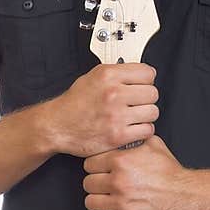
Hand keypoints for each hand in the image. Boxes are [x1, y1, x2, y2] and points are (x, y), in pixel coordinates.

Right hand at [43, 62, 158, 157]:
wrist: (57, 126)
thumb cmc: (74, 104)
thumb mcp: (92, 77)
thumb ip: (116, 73)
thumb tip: (139, 73)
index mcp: (108, 76)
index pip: (148, 73)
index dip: (146, 80)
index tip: (142, 85)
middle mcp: (113, 94)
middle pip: (153, 93)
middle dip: (146, 98)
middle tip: (137, 103)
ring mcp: (117, 116)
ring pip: (153, 112)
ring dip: (146, 115)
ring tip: (135, 116)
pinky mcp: (118, 136)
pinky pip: (147, 130)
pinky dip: (142, 130)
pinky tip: (132, 128)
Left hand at [82, 134, 195, 209]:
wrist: (188, 196)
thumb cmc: (172, 174)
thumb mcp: (154, 146)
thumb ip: (134, 140)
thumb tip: (126, 134)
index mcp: (121, 161)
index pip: (89, 164)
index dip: (95, 167)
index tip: (101, 171)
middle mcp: (118, 182)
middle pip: (88, 183)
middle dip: (96, 185)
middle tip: (105, 187)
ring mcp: (121, 203)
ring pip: (90, 202)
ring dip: (98, 202)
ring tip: (107, 201)